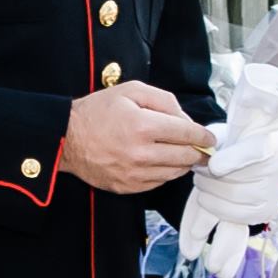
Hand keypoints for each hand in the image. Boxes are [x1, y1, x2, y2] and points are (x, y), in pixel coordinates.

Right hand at [60, 81, 213, 189]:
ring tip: (181, 154)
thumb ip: (165, 101)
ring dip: (182, 163)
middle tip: (202, 148)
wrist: (66, 138)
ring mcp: (134, 174)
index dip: (205, 137)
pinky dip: (165, 173)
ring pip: (174, 173)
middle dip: (198, 152)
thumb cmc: (98, 111)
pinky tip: (160, 162)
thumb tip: (187, 121)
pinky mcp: (127, 187)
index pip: (188, 135)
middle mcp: (141, 153)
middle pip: (185, 157)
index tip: (211, 138)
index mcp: (143, 126)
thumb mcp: (132, 91)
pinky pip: (158, 183)